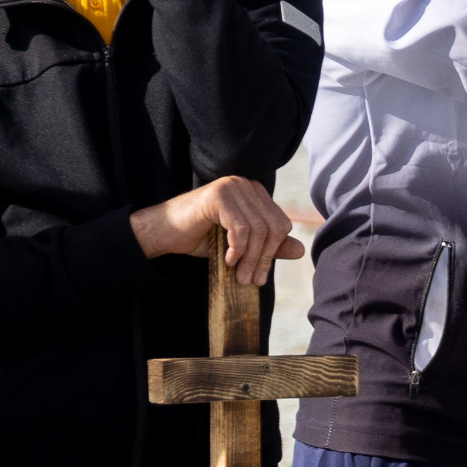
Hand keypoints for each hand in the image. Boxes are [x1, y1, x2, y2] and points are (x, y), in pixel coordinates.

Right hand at [130, 175, 301, 283]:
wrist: (165, 232)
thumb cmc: (201, 237)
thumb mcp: (241, 244)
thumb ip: (270, 245)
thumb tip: (301, 250)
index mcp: (256, 193)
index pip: (281, 224)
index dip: (274, 253)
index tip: (260, 276)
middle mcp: (247, 185)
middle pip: (273, 227)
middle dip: (263, 258)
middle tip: (251, 281)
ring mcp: (233, 186)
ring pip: (258, 229)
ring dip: (250, 258)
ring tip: (239, 275)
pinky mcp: (219, 194)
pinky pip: (240, 227)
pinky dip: (237, 248)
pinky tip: (227, 260)